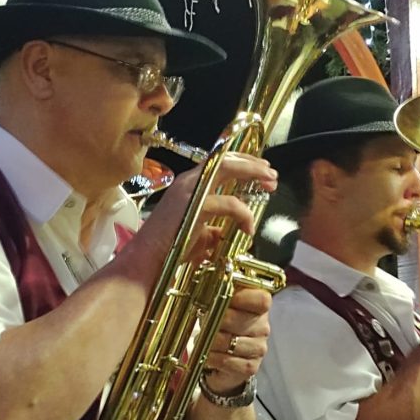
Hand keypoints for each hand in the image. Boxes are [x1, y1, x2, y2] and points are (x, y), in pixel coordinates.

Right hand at [137, 152, 277, 261]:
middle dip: (253, 164)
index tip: (264, 172)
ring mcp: (190, 190)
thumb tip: (229, 231)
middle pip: (226, 159)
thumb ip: (214, 227)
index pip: (219, 162)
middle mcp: (189, 180)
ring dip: (252, 173)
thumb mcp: (198, 234)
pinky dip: (244, 213)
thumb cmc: (169, 249)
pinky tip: (249, 228)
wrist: (147, 261)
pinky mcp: (195, 205)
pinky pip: (229, 203)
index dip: (244, 164)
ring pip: (227, 168)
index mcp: (190, 184)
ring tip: (270, 183)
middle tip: (272, 175)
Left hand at [204, 288, 271, 394]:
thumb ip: (220, 292)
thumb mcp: (222, 305)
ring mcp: (259, 348)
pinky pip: (228, 361)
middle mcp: (263, 327)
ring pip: (231, 342)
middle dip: (217, 320)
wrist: (225, 358)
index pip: (262, 299)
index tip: (224, 296)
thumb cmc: (222, 326)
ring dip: (212, 341)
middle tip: (205, 320)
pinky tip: (208, 354)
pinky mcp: (250, 367)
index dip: (242, 297)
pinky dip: (213, 357)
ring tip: (203, 339)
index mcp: (260, 308)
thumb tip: (206, 279)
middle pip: (241, 320)